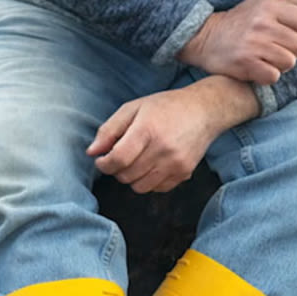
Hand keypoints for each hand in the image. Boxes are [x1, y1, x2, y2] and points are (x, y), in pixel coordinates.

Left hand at [87, 76, 261, 192]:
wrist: (205, 110)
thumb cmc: (167, 106)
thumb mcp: (134, 108)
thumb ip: (110, 129)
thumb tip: (92, 152)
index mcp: (147, 130)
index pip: (117, 160)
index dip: (104, 164)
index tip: (102, 160)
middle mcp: (163, 149)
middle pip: (126, 175)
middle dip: (116, 170)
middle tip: (120, 157)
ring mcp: (176, 163)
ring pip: (140, 187)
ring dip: (132, 177)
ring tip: (137, 161)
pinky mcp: (184, 173)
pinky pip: (157, 189)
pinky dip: (149, 181)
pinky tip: (152, 165)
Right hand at [178, 0, 296, 84]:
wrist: (203, 36)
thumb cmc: (240, 21)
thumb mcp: (263, 5)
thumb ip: (293, 5)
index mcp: (269, 7)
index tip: (291, 35)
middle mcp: (262, 24)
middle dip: (292, 51)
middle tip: (277, 49)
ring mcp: (253, 44)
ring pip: (289, 62)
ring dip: (281, 65)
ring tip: (268, 59)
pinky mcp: (244, 64)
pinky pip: (273, 76)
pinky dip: (268, 76)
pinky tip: (259, 68)